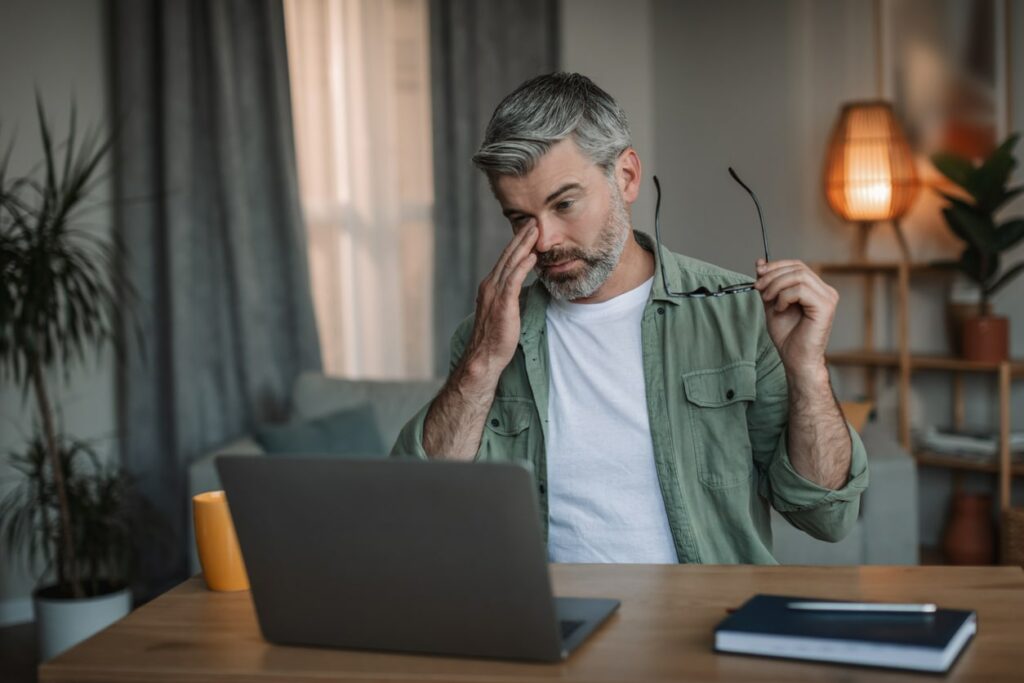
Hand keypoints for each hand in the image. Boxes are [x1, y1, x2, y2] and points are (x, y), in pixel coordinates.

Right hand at [461, 223, 538, 383]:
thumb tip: (521, 289)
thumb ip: (510, 297)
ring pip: (511, 263)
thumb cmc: (495, 338)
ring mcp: (495, 293)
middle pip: (508, 256)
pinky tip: (532, 256)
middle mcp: (490, 285)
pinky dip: (522, 266)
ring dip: (524, 246)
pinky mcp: (502, 303)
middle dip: (521, 237)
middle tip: (533, 221)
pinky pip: (513, 280)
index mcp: (490, 286)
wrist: (484, 357)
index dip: (517, 244)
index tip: (528, 230)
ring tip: (535, 231)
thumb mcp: (503, 311)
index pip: (505, 260)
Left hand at [754, 258, 837, 380]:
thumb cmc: (788, 336)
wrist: (796, 359)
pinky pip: (800, 290)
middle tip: (758, 287)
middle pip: (798, 268)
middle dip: (772, 275)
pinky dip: (784, 297)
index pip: (797, 265)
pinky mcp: (825, 307)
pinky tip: (780, 309)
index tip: (758, 273)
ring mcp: (828, 298)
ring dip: (776, 285)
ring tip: (768, 300)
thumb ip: (768, 284)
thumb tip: (760, 262)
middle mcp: (826, 291)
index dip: (776, 266)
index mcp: (816, 289)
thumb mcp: (772, 304)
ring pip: (798, 276)